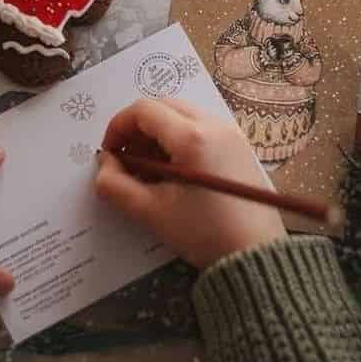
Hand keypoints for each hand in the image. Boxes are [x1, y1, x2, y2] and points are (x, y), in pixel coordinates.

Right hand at [95, 99, 286, 269]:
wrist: (256, 255)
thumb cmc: (204, 233)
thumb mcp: (151, 212)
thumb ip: (116, 186)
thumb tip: (104, 165)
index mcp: (192, 137)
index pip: (143, 110)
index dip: (118, 127)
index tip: (110, 154)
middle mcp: (214, 124)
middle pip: (163, 106)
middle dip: (137, 130)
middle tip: (128, 162)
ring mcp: (231, 133)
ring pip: (182, 116)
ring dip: (157, 135)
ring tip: (150, 171)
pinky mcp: (239, 146)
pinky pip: (201, 128)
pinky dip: (179, 141)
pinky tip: (174, 174)